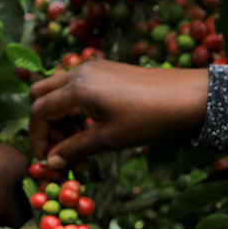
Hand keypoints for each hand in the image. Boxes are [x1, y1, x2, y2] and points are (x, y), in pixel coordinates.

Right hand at [29, 59, 209, 168]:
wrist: (189, 95)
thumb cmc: (150, 119)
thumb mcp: (110, 139)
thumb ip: (75, 149)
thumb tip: (51, 162)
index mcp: (77, 89)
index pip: (39, 112)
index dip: (38, 139)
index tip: (47, 160)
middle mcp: (80, 71)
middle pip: (41, 95)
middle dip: (45, 124)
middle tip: (62, 149)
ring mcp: (93, 67)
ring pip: (58, 89)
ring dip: (60, 115)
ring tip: (81, 140)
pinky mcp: (106, 68)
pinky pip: (77, 85)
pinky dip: (75, 105)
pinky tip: (93, 124)